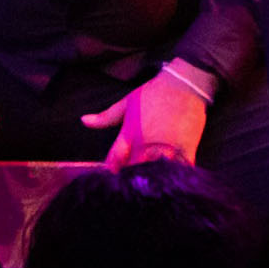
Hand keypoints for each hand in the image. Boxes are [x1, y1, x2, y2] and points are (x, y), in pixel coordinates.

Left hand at [80, 71, 207, 170]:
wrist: (185, 83)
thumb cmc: (154, 92)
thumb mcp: (127, 102)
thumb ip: (106, 117)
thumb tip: (83, 120)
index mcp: (130, 135)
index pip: (113, 162)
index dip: (112, 172)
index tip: (113, 176)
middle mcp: (147, 145)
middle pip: (134, 172)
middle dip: (131, 178)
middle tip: (132, 182)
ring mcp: (167, 150)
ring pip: (156, 175)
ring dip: (152, 180)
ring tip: (151, 183)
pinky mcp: (185, 151)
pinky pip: (179, 172)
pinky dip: (175, 178)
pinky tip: (172, 180)